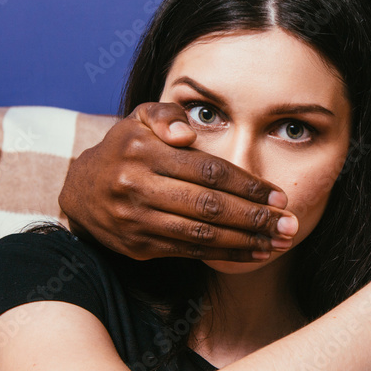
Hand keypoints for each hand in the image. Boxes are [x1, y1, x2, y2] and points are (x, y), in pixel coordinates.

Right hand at [58, 102, 298, 260]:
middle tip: (290, 225)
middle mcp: (138, 188)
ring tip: (280, 243)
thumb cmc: (125, 148)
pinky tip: (254, 253)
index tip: (279, 197)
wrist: (81, 191)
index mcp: (144, 152)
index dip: (247, 186)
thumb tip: (189, 133)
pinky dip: (226, 254)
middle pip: (209, 206)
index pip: (208, 171)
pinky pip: (191, 251)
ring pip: (202, 234)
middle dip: (255, 218)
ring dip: (246, 241)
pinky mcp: (140, 246)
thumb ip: (168, 116)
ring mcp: (138, 220)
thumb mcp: (140, 118)